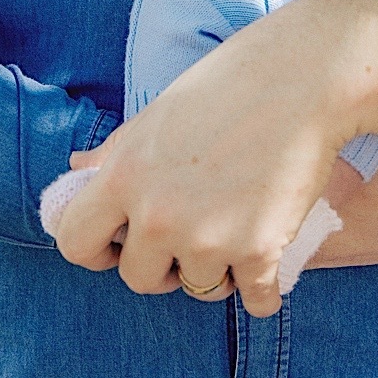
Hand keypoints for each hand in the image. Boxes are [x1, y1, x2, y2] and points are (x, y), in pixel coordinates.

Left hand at [52, 0, 377, 316]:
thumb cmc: (228, 85)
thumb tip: (74, 172)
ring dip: (218, 270)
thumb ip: (114, 154)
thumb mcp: (157, 114)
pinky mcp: (259, 252)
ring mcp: (208, 238)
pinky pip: (254, 301)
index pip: (74, 243)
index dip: (98, 248)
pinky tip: (271, 260)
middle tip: (193, 233)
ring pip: (200, 287)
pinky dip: (264, 288)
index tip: (123, 241)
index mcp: (122, 175)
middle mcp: (157, 215)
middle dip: (164, 264)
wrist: (304, 76)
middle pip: (140, 278)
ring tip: (238, 228)